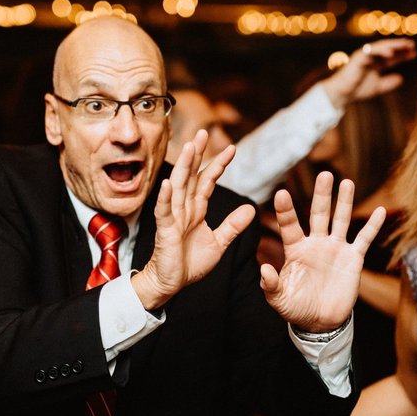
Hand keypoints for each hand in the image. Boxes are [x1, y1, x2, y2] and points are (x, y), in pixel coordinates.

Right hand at [132, 129, 255, 309]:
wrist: (170, 284)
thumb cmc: (189, 263)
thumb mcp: (219, 243)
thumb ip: (233, 225)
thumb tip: (251, 209)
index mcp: (196, 210)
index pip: (207, 181)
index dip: (218, 165)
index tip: (231, 148)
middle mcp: (184, 209)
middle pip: (192, 176)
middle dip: (197, 154)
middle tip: (204, 132)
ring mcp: (173, 217)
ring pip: (178, 187)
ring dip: (183, 167)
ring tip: (189, 147)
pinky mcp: (165, 230)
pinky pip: (165, 211)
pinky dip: (166, 197)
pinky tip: (168, 183)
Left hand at [262, 171, 384, 331]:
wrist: (320, 322)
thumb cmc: (296, 308)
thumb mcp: (278, 298)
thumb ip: (270, 285)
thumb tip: (263, 269)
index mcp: (295, 248)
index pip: (289, 224)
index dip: (285, 210)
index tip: (281, 193)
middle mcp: (315, 243)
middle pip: (318, 214)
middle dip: (321, 195)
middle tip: (324, 174)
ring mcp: (335, 248)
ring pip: (340, 220)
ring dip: (344, 202)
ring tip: (346, 182)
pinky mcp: (353, 259)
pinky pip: (364, 239)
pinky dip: (372, 225)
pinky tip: (380, 210)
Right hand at [320, 38, 415, 109]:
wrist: (342, 94)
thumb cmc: (357, 89)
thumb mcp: (378, 87)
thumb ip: (389, 83)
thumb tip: (401, 79)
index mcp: (375, 62)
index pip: (391, 56)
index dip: (403, 54)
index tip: (414, 53)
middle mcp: (370, 56)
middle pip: (388, 48)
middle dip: (400, 46)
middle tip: (412, 45)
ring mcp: (364, 56)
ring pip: (381, 47)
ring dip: (393, 45)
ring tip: (405, 45)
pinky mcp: (358, 58)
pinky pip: (370, 52)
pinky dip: (380, 51)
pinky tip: (391, 54)